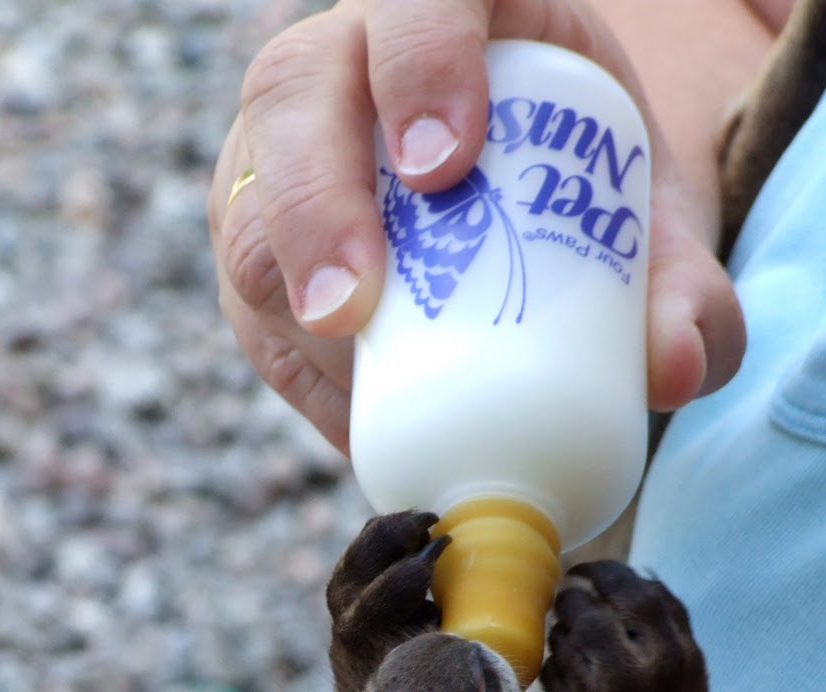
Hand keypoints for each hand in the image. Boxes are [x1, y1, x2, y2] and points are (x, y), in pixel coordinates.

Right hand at [209, 0, 746, 453]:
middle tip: (355, 305)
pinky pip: (251, 303)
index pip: (414, 0)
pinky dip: (302, 369)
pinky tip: (358, 417)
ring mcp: (282, 155)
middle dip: (313, 202)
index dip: (418, 66)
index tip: (442, 170)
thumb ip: (678, 281)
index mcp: (452, 12)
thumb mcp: (640, 217)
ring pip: (245, 202)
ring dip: (287, 294)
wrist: (520, 211)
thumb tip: (676, 367)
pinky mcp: (257, 245)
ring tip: (346, 369)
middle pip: (296, 99)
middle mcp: (347, 66)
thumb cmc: (578, 191)